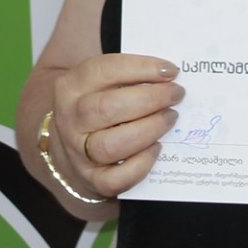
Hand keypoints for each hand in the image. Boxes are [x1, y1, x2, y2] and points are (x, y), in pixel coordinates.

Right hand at [50, 53, 181, 199]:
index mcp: (71, 86)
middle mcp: (71, 119)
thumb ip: (125, 70)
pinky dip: (141, 165)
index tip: (171, 71)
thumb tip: (166, 70)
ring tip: (170, 118)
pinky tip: (157, 148)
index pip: (104, 70)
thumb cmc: (97, 105)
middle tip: (176, 94)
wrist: (72, 145)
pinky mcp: (93, 180)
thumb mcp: (98, 80)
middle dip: (151, 99)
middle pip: (109, 108)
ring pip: (112, 145)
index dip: (141, 68)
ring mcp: (79, 152)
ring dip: (149, 129)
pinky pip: (117, 179)